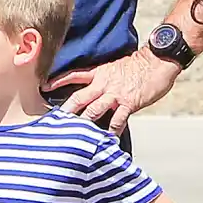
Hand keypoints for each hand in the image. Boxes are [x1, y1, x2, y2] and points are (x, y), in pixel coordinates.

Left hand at [48, 49, 179, 135]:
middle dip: (65, 110)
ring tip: (73, 136)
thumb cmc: (140, 64)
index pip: (73, 75)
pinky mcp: (128, 103)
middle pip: (78, 98)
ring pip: (93, 111)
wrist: (159, 60)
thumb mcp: (115, 67)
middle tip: (52, 121)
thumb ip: (103, 80)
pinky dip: (111, 133)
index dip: (58, 81)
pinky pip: (117, 121)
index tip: (44, 87)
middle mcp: (103, 84)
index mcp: (99, 73)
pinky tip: (106, 142)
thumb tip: (95, 91)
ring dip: (83, 124)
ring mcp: (115, 95)